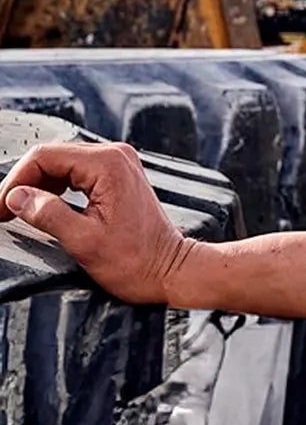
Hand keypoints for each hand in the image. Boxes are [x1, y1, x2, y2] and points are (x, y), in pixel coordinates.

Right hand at [1, 140, 197, 306]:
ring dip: (35, 185)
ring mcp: (119, 164)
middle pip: (51, 157)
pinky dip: (53, 187)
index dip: (14, 181)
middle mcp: (115, 156)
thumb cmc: (134, 261)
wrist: (169, 269)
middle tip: (1, 214)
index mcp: (108, 165)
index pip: (44, 156)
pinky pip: (75, 173)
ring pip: (61, 164)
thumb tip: (15, 197)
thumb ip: (47, 214)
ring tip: (15, 212)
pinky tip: (41, 207)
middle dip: (22, 183)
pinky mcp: (118, 176)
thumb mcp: (83, 241)